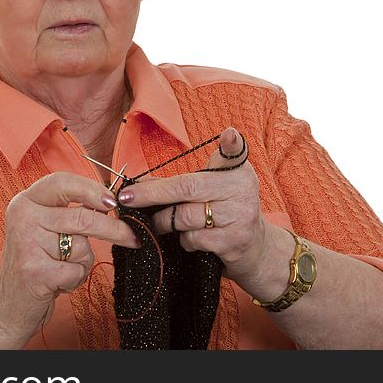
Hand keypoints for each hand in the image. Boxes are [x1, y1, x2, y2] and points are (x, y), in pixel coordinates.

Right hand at [0, 172, 139, 343]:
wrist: (6, 307)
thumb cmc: (35, 265)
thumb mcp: (44, 230)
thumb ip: (67, 212)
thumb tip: (109, 200)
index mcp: (25, 201)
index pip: (62, 181)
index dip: (92, 189)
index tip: (114, 201)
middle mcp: (22, 216)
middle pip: (82, 216)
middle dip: (113, 229)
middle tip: (132, 237)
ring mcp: (26, 242)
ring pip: (82, 245)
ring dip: (83, 262)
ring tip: (62, 269)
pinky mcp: (34, 270)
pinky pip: (77, 270)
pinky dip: (75, 280)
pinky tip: (57, 283)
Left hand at [117, 127, 270, 284]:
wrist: (255, 247)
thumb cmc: (224, 210)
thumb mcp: (210, 188)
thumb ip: (183, 180)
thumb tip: (139, 183)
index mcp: (237, 171)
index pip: (234, 154)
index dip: (231, 144)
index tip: (229, 135)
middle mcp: (242, 190)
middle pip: (187, 188)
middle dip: (152, 193)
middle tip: (127, 198)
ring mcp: (240, 217)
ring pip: (184, 217)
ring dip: (165, 221)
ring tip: (162, 222)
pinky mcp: (233, 242)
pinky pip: (193, 238)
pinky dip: (183, 239)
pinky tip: (189, 237)